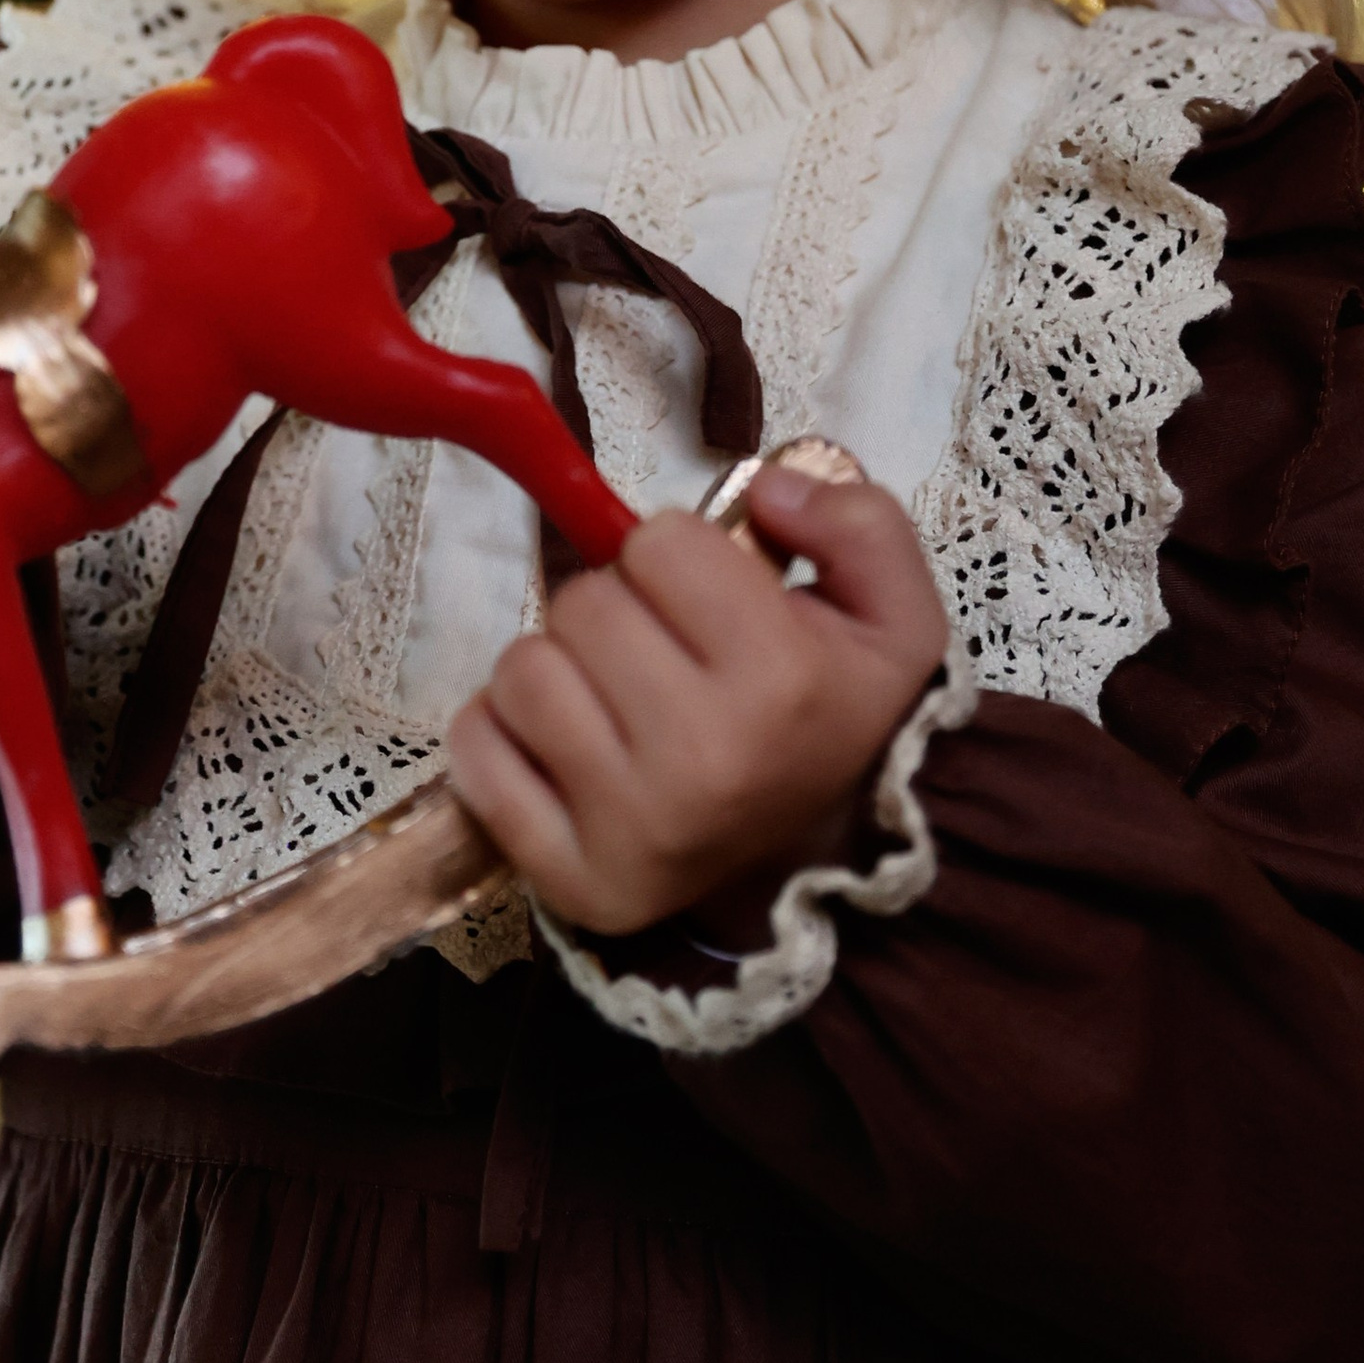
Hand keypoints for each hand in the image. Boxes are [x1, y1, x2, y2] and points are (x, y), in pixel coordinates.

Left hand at [445, 464, 950, 937]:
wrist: (814, 860)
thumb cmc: (830, 719)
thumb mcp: (890, 616)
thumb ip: (858, 522)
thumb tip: (766, 487)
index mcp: (784, 680)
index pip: (657, 542)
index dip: (679, 559)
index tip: (707, 604)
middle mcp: (705, 757)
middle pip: (583, 602)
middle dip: (617, 611)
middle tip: (661, 656)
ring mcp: (629, 826)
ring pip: (521, 667)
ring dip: (558, 668)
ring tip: (615, 703)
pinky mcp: (567, 875)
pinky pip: (473, 745)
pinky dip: (501, 732)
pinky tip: (564, 747)